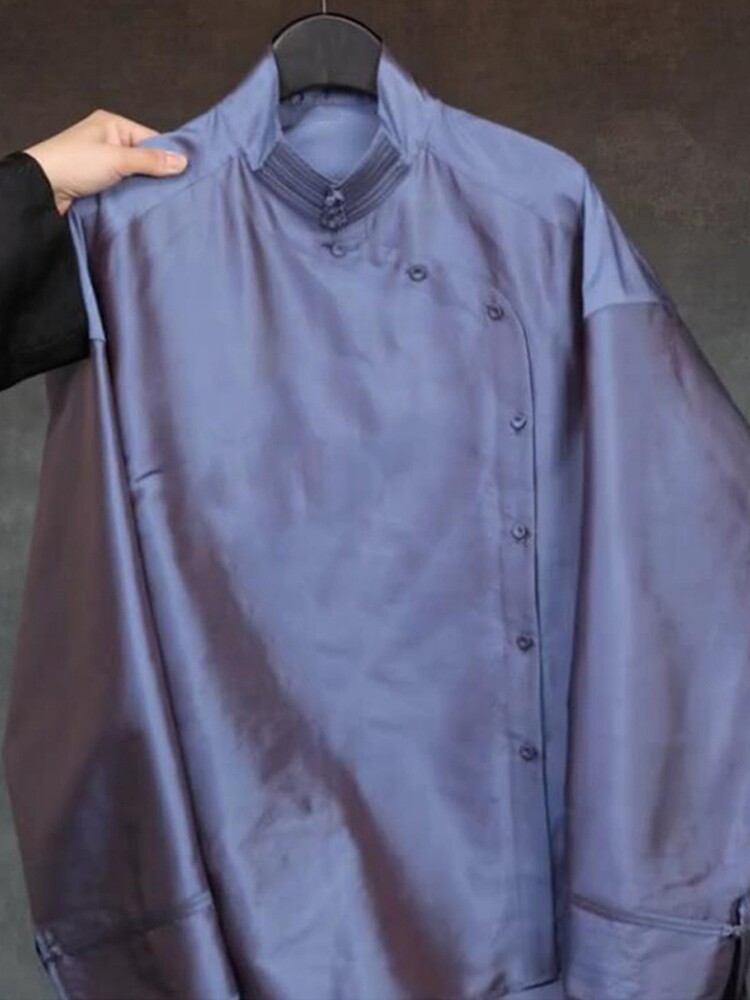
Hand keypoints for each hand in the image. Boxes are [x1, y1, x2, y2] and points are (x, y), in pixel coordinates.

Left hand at [23, 109, 188, 216]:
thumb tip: (183, 161)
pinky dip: (132, 194)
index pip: (151, 139)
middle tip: (179, 191)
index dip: (168, 156)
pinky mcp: (98, 181)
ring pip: (134, 174)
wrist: (42, 187)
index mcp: (113, 124)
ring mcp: (102, 161)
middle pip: (144, 157)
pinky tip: (145, 204)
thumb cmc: (76, 164)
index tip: (187, 174)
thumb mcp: (117, 159)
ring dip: (144, 186)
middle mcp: (108, 140)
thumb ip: (151, 161)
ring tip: (165, 200)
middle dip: (158, 174)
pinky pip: (123, 186)